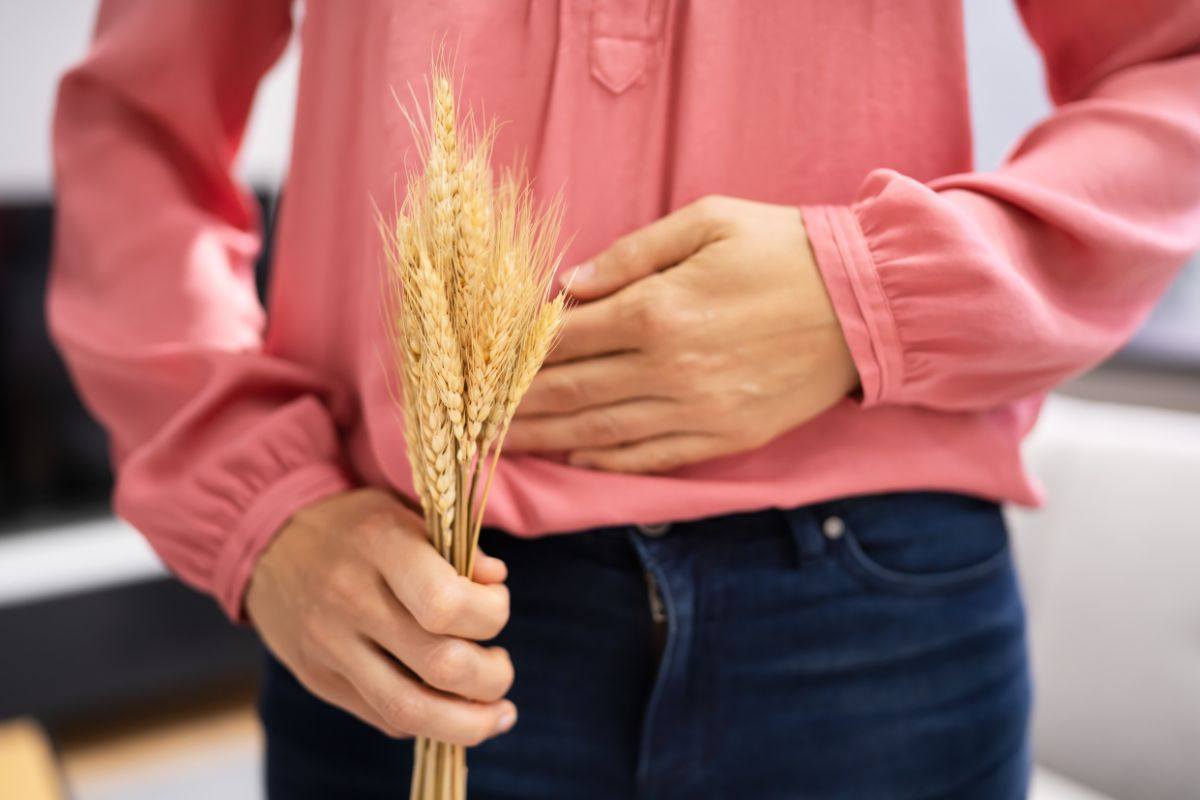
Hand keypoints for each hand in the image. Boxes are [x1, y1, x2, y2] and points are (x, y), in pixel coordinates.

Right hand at [245, 487, 516, 744]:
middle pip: (439, 664)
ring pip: (410, 709)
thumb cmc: (355, 526)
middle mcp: (351, 599)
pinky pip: (383, 717)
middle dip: (492, 676)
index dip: (491, 615)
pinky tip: (451, 709)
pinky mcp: (318, 679)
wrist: (267, 542)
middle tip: (501, 666)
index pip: (446, 603)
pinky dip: (428, 721)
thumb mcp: (404, 513)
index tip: (496, 606)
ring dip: (468, 722)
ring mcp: (329, 646)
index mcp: (379, 546)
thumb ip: (455, 547)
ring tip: (496, 712)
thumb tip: (496, 581)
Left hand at [505, 194, 858, 471]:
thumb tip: (569, 287)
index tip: (477, 362)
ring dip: (544, 440)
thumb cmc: (784, 249)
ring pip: (599, 434)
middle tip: (466, 415)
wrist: (867, 304)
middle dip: (512, 405)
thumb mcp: (707, 221)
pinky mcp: (724, 439)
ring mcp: (697, 412)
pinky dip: (603, 463)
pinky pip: (650, 460)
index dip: (514, 354)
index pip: (564, 339)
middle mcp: (669, 369)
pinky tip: (571, 459)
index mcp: (658, 309)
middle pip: (570, 392)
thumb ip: (630, 254)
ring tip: (498, 446)